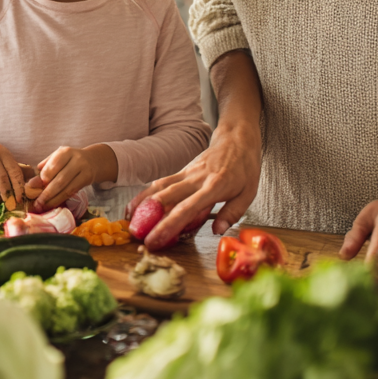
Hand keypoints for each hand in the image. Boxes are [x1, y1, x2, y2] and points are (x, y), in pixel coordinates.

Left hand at [32, 145, 116, 210]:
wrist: (92, 161)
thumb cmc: (69, 159)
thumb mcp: (58, 157)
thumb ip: (45, 167)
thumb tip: (32, 182)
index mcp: (66, 152)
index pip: (54, 165)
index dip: (44, 177)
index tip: (33, 186)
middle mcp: (77, 160)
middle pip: (60, 179)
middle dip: (46, 193)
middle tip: (36, 202)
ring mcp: (84, 170)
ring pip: (66, 188)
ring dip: (52, 199)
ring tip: (42, 206)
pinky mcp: (87, 180)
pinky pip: (71, 192)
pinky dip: (60, 200)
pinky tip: (51, 204)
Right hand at [126, 123, 260, 249]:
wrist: (237, 139)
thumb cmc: (245, 167)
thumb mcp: (248, 193)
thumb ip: (232, 213)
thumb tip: (217, 231)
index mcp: (213, 186)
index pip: (186, 208)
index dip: (168, 225)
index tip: (155, 239)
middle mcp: (195, 178)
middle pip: (166, 197)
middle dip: (148, 217)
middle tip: (135, 234)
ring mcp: (186, 172)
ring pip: (159, 187)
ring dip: (142, 203)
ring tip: (128, 220)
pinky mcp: (182, 170)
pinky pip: (161, 182)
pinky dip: (146, 194)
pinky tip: (137, 205)